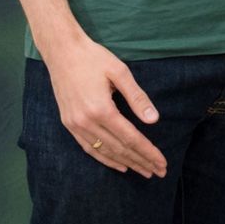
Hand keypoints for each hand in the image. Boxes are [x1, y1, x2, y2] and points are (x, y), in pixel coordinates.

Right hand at [41, 33, 165, 177]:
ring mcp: (74, 124)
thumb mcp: (120, 72)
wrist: (61, 51)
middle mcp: (86, 121)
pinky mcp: (68, 123)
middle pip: (119, 148)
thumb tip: (154, 120)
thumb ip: (137, 98)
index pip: (130, 138)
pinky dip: (104, 159)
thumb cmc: (93, 58)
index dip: (148, 152)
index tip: (162, 163)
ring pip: (103, 151)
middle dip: (141, 161)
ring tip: (143, 171)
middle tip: (159, 172)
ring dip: (125, 163)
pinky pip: (88, 147)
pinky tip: (118, 164)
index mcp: (101, 109)